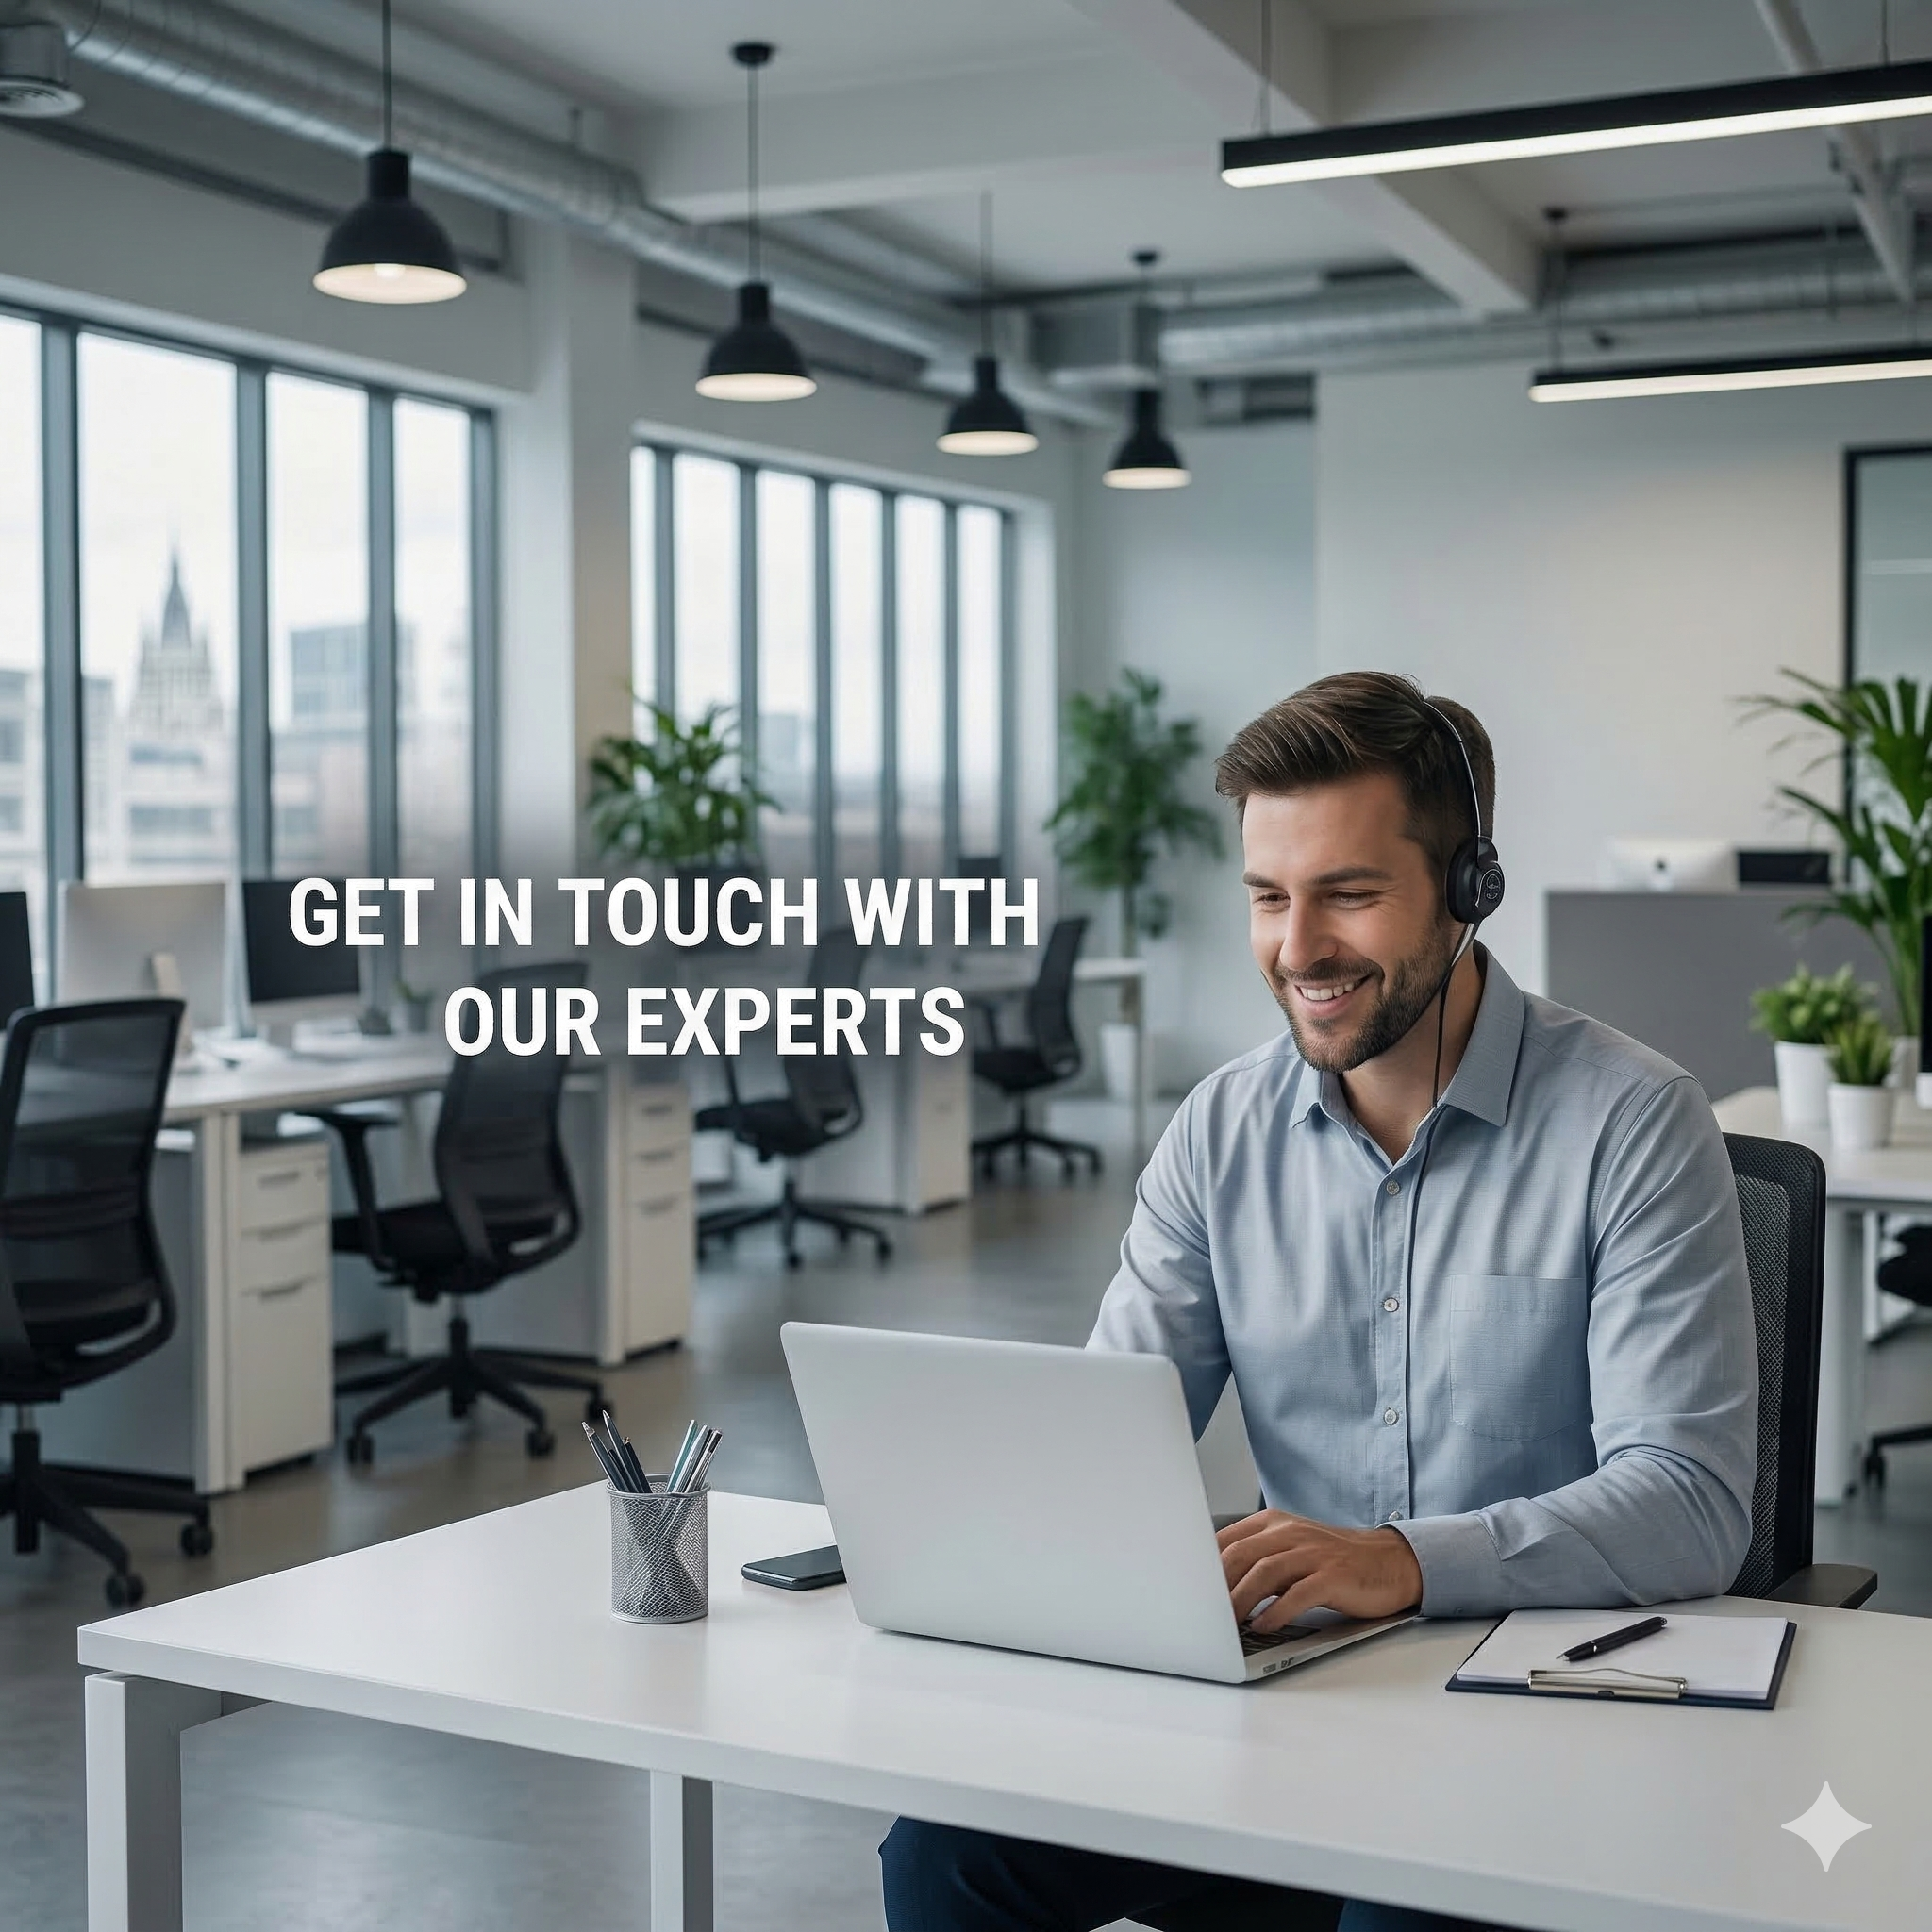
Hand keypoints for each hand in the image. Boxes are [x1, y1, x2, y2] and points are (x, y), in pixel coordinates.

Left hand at [1217, 1510, 1422, 1632]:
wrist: (1389, 1562)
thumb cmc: (1333, 1561)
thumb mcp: (1290, 1551)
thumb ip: (1257, 1561)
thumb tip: (1214, 1586)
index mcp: (1273, 1524)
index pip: (1227, 1540)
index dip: (1203, 1567)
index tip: (1186, 1591)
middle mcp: (1290, 1533)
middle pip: (1240, 1554)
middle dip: (1216, 1586)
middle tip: (1200, 1613)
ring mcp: (1313, 1553)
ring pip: (1264, 1572)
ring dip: (1241, 1600)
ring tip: (1226, 1624)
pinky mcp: (1333, 1576)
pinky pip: (1298, 1593)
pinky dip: (1276, 1611)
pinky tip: (1263, 1626)